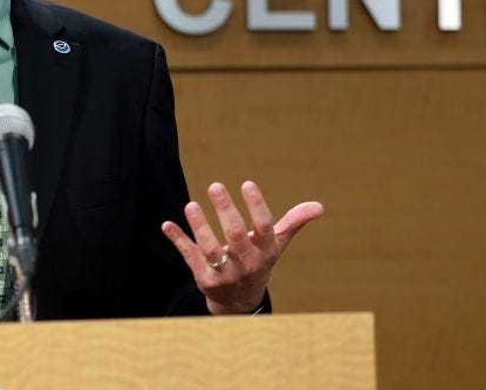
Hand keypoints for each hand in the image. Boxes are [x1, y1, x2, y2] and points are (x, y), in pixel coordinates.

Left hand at [161, 180, 323, 314]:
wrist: (240, 301)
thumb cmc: (259, 261)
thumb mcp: (277, 244)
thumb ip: (294, 222)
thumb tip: (319, 206)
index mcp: (265, 251)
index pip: (263, 227)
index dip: (256, 206)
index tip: (247, 183)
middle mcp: (245, 263)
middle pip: (235, 236)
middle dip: (225, 211)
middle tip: (215, 185)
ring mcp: (223, 272)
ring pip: (209, 250)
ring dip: (199, 227)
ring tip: (191, 205)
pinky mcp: (203, 278)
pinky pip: (189, 257)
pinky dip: (178, 240)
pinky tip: (167, 224)